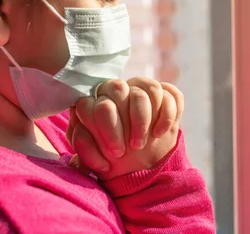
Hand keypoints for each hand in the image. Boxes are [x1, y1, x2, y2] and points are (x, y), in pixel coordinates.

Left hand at [66, 78, 183, 179]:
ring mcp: (141, 90)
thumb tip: (78, 161)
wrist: (139, 163)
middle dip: (125, 120)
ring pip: (146, 88)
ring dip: (145, 119)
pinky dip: (167, 115)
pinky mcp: (166, 95)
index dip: (105, 126)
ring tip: (144, 144)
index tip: (116, 153)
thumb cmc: (112, 159)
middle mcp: (116, 91)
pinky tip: (160, 133)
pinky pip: (171, 93)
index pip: (92, 101)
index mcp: (95, 104)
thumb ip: (86, 152)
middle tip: (133, 147)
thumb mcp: (96, 159)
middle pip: (118, 86)